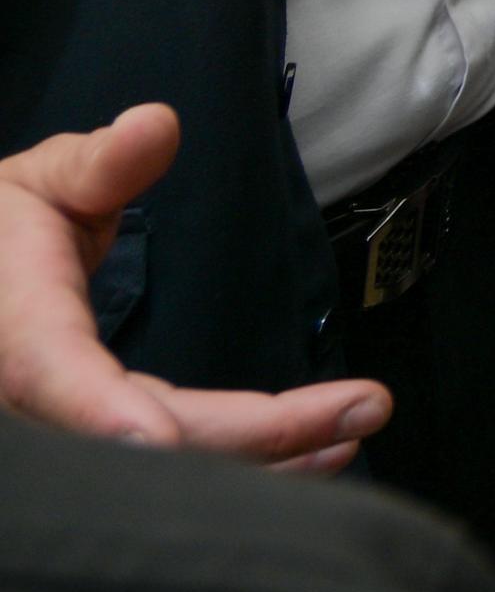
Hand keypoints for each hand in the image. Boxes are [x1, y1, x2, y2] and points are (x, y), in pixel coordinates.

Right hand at [0, 108, 389, 471]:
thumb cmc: (7, 232)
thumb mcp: (44, 182)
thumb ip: (100, 162)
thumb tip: (154, 126)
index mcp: (19, 329)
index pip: (56, 375)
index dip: (106, 412)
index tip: (159, 436)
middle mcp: (37, 398)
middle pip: (142, 439)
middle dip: (254, 434)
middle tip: (363, 408)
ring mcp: (65, 429)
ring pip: (161, 466)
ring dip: (263, 456)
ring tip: (353, 433)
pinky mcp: (96, 438)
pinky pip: (167, 461)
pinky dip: (238, 455)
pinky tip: (309, 450)